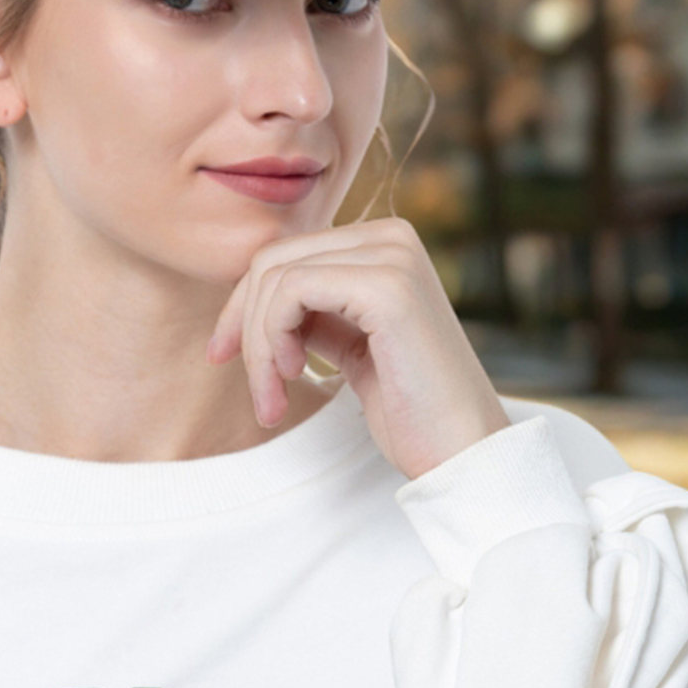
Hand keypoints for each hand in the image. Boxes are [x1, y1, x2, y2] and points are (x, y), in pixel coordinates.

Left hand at [206, 216, 509, 481]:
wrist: (462, 451)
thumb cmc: (410, 410)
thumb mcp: (351, 345)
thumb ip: (314, 313)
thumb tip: (252, 299)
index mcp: (385, 244)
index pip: (284, 254)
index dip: (242, 308)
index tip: (225, 358)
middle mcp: (393, 236)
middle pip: (272, 260)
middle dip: (244, 329)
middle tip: (259, 394)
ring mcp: (393, 256)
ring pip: (274, 277)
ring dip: (257, 347)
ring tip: (273, 398)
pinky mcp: (386, 286)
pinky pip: (289, 292)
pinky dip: (272, 339)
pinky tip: (295, 377)